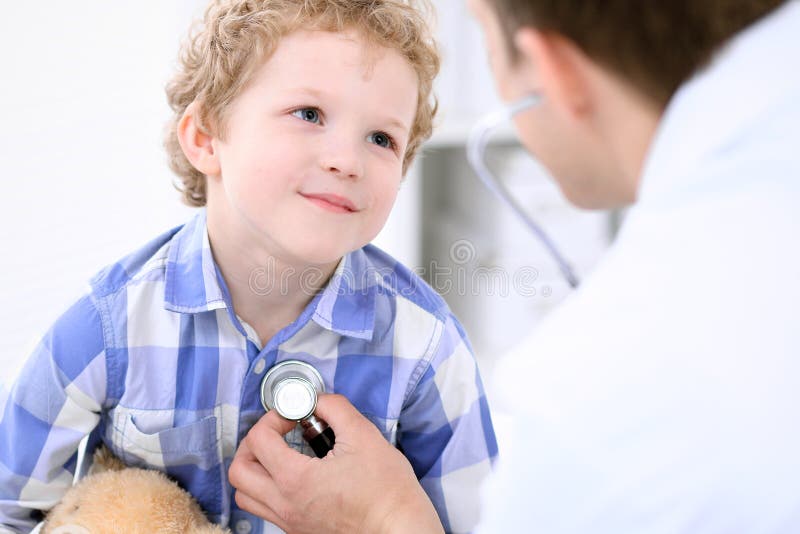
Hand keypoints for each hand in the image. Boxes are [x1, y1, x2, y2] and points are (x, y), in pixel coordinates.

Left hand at [228, 394, 443, 533]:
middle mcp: (285, 505)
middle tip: (277, 432)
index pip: (258, 440)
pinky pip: (265, 510)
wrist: (399, 530)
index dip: (273, 418)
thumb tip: (317, 400)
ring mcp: (290, 522)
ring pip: (246, 495)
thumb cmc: (386, 489)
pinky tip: (293, 476)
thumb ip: (335, 409)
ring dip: (255, 469)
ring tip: (279, 454)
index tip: (293, 415)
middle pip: (239, 471)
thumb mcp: (363, 435)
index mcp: (295, 480)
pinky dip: (267, 489)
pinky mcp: (299, 531)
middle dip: (253, 444)